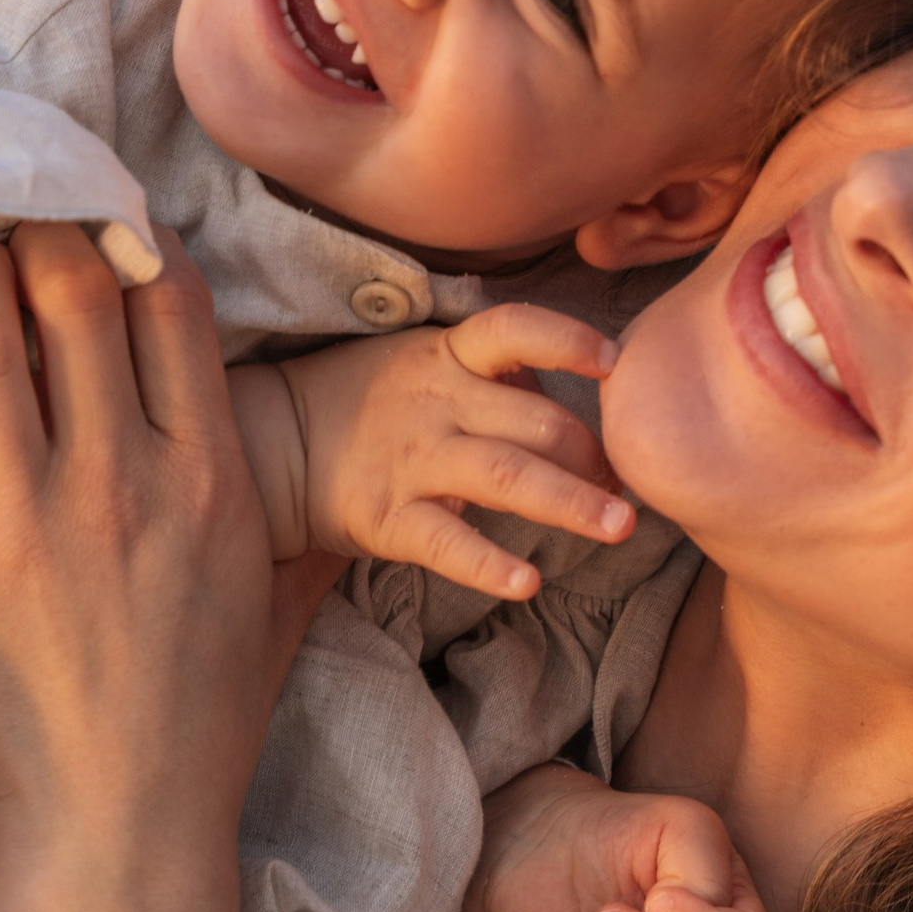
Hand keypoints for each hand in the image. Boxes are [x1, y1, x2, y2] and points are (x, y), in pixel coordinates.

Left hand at [0, 227, 327, 906]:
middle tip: (14, 229)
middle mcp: (120, 482)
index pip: (168, 307)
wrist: (124, 840)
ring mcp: (22, 523)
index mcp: (209, 481)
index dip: (126, 245)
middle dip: (41, 239)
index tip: (97, 229)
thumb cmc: (204, 735)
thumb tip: (339, 485)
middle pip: (74, 295)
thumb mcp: (279, 612)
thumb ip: (301, 531)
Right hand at [277, 307, 636, 603]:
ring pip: (507, 478)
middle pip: (536, 423)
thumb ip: (499, 374)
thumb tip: (585, 397)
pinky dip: (489, 564)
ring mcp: (414, 460)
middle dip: (596, 456)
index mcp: (450, 355)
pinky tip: (529, 582)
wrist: (277, 442)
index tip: (616, 362)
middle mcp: (439, 402)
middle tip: (636, 492)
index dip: (569, 341)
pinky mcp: (389, 516)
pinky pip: (447, 542)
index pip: (515, 329)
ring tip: (619, 528)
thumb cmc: (372, 400)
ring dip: (570, 503)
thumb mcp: (428, 360)